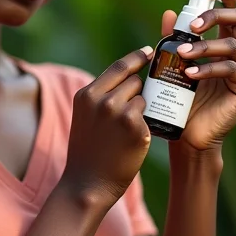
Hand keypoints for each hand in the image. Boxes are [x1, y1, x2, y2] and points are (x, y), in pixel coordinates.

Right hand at [64, 48, 153, 203]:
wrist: (88, 184)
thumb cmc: (88, 151)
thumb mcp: (85, 117)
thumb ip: (101, 96)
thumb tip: (129, 78)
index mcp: (87, 94)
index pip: (118, 67)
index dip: (136, 57)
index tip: (149, 52)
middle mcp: (102, 99)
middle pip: (133, 80)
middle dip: (138, 89)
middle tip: (134, 106)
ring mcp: (119, 112)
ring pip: (143, 97)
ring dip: (141, 108)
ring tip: (127, 130)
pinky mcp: (136, 127)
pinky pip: (149, 115)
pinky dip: (146, 124)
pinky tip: (134, 139)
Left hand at [163, 0, 235, 152]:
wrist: (186, 134)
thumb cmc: (180, 98)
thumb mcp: (172, 64)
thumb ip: (173, 39)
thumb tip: (170, 12)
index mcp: (224, 43)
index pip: (230, 10)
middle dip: (216, 15)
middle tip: (193, 25)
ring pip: (232, 45)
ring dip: (204, 47)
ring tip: (182, 56)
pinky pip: (231, 70)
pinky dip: (209, 69)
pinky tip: (190, 74)